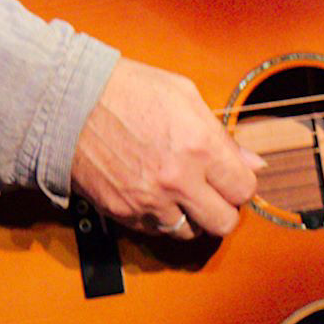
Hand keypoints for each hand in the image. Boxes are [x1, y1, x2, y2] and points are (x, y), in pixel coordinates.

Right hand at [69, 58, 260, 238]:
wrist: (72, 103)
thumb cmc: (130, 90)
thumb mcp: (186, 97)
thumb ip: (223, 136)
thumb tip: (252, 162)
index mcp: (199, 145)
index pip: (244, 188)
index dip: (242, 184)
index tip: (233, 177)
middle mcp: (178, 179)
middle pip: (224, 223)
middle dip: (225, 209)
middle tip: (215, 193)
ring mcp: (149, 200)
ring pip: (190, 233)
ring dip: (193, 217)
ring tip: (184, 193)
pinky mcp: (124, 213)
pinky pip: (157, 231)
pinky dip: (163, 218)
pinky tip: (158, 195)